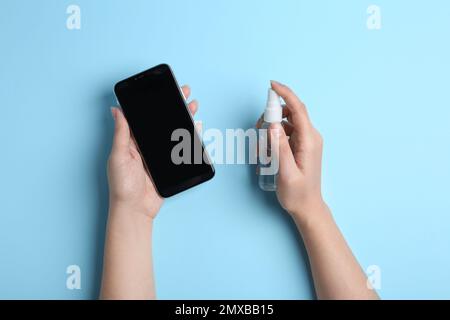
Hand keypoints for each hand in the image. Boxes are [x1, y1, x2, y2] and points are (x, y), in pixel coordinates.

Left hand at [107, 85, 198, 218]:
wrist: (136, 209)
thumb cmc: (122, 185)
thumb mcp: (119, 156)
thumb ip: (121, 133)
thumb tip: (116, 110)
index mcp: (132, 140)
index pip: (144, 116)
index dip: (154, 102)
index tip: (164, 90)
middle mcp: (146, 145)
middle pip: (162, 121)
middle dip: (174, 106)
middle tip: (184, 93)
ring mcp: (158, 154)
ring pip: (173, 132)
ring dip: (183, 118)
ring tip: (192, 106)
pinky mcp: (169, 164)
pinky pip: (181, 148)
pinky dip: (190, 137)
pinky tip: (196, 128)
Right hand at [257, 81, 324, 222]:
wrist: (307, 207)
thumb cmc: (297, 194)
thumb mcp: (286, 173)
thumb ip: (280, 148)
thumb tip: (273, 125)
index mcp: (309, 140)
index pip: (298, 109)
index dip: (285, 94)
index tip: (271, 85)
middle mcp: (310, 137)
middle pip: (290, 113)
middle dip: (271, 116)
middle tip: (258, 131)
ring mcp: (306, 141)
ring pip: (285, 122)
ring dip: (271, 129)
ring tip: (263, 149)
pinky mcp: (301, 146)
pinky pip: (285, 133)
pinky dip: (274, 137)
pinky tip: (268, 152)